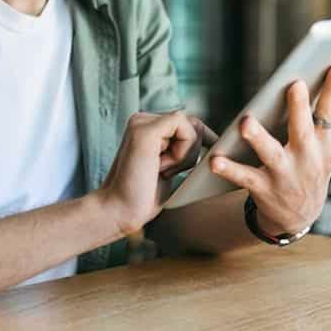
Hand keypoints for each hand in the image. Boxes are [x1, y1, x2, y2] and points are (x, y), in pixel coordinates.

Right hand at [100, 111, 215, 235]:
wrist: (119, 210)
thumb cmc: (144, 195)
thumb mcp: (170, 167)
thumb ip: (182, 149)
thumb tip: (210, 140)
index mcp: (147, 126)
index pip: (187, 123)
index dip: (203, 139)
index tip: (211, 153)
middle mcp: (143, 120)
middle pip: (192, 123)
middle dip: (192, 150)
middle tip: (167, 172)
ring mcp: (142, 122)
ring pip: (190, 125)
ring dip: (185, 154)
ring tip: (160, 170)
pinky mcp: (145, 131)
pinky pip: (184, 129)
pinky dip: (182, 153)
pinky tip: (161, 168)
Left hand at [208, 63, 330, 235]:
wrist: (298, 216)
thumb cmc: (314, 167)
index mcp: (324, 143)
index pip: (330, 113)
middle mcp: (306, 157)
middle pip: (302, 130)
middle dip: (300, 109)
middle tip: (295, 85)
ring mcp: (284, 174)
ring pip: (270, 154)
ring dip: (258, 138)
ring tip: (246, 123)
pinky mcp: (263, 188)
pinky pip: (244, 178)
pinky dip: (229, 170)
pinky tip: (215, 161)